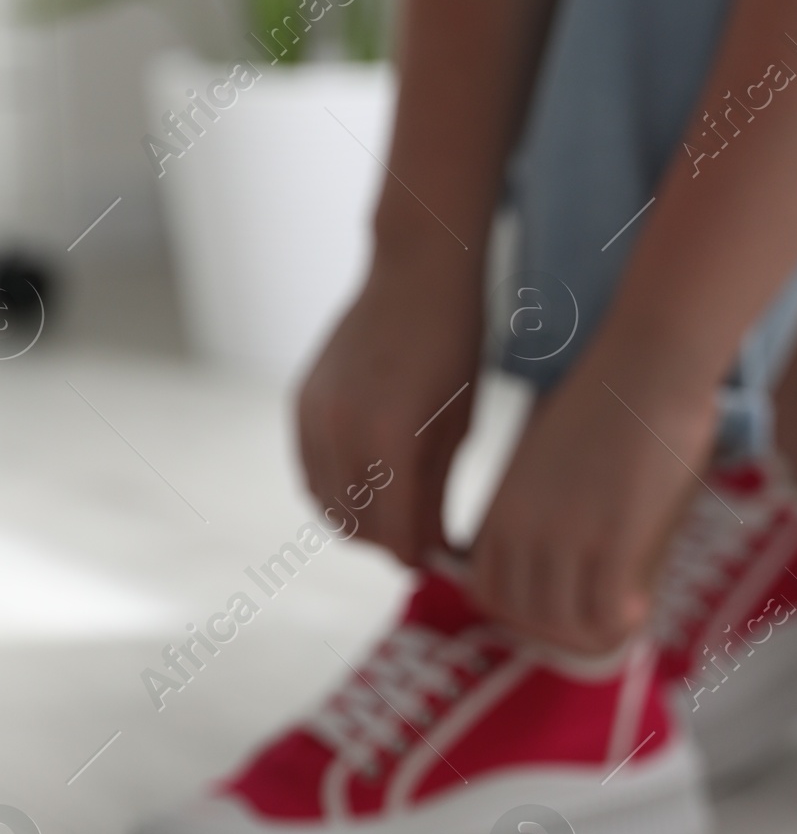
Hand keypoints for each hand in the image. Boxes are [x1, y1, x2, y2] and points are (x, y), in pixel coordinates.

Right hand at [297, 242, 484, 566]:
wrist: (416, 270)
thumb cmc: (457, 345)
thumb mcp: (459, 425)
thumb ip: (437, 492)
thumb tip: (430, 552)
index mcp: (392, 441)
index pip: (396, 536)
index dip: (420, 558)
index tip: (443, 562)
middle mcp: (342, 433)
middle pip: (357, 528)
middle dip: (391, 543)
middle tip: (425, 540)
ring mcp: (313, 417)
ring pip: (326, 506)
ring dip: (361, 521)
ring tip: (401, 512)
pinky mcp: (300, 403)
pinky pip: (309, 472)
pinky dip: (336, 490)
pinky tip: (372, 481)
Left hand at [469, 359, 718, 652]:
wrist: (645, 363)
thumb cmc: (608, 397)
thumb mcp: (547, 450)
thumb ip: (540, 492)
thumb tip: (561, 523)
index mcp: (502, 506)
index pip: (486, 590)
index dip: (520, 613)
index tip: (556, 609)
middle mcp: (524, 528)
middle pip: (524, 615)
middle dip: (559, 631)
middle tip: (595, 622)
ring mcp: (566, 536)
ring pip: (564, 622)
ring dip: (593, 633)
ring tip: (622, 618)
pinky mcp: (612, 538)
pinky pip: (604, 611)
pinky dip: (621, 621)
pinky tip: (640, 608)